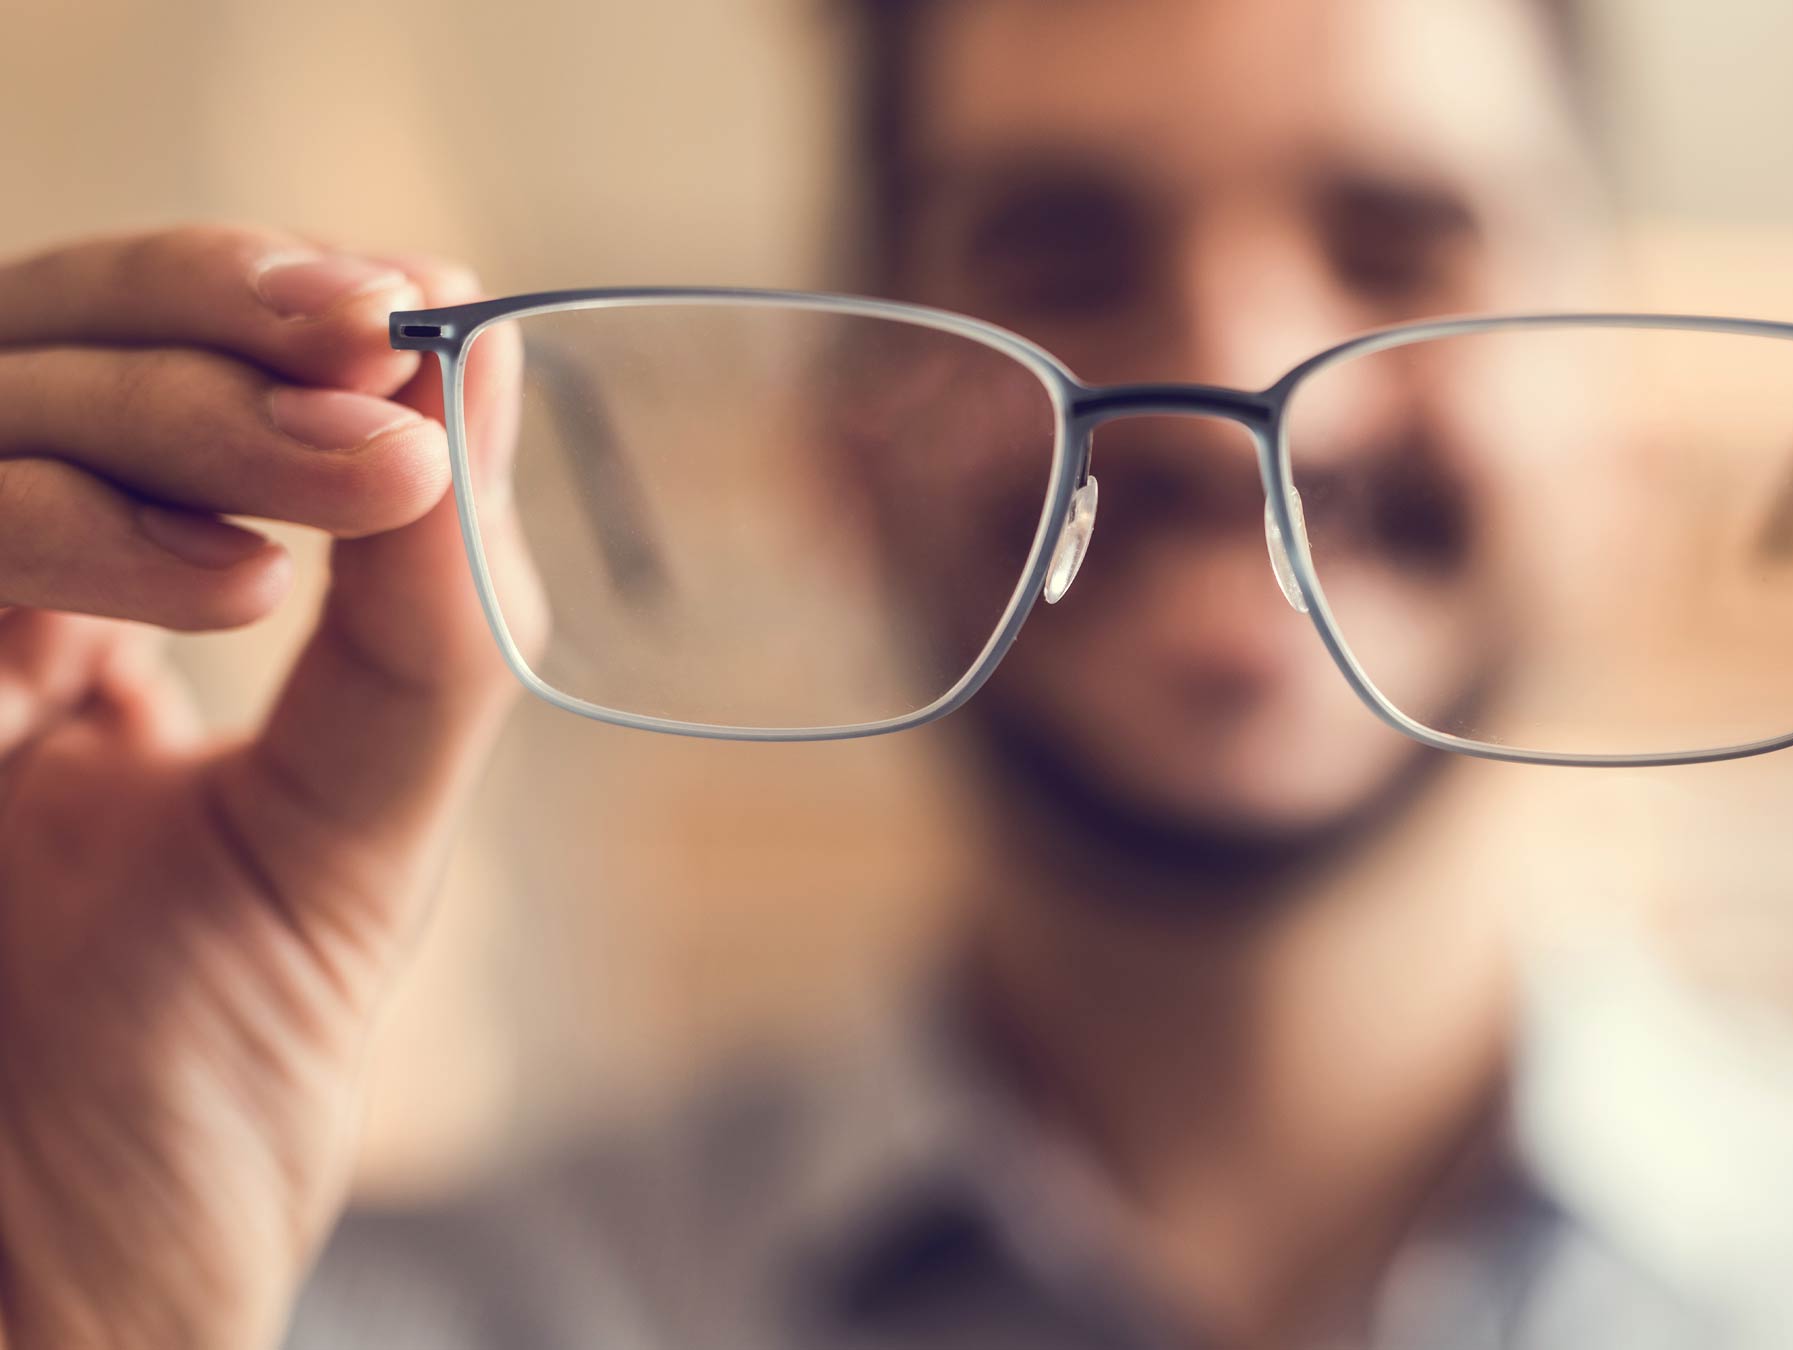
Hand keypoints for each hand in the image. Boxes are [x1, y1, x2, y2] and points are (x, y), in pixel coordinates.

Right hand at [0, 225, 531, 1348]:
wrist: (67, 1304)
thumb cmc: (191, 1096)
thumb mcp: (353, 836)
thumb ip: (423, 625)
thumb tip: (484, 368)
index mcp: (96, 620)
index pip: (158, 373)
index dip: (266, 304)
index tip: (421, 300)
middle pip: (45, 339)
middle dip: (218, 313)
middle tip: (383, 328)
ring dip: (185, 410)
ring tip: (368, 478)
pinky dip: (67, 526)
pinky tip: (240, 586)